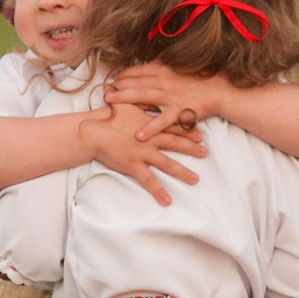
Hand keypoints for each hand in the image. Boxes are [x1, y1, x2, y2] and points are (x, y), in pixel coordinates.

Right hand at [79, 101, 206, 205]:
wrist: (92, 131)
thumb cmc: (107, 115)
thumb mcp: (127, 103)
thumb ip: (143, 101)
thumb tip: (152, 96)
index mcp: (149, 124)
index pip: (172, 126)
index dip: (187, 130)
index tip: (201, 135)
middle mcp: (150, 139)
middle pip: (175, 144)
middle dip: (192, 148)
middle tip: (206, 153)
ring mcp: (143, 153)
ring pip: (167, 163)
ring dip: (183, 172)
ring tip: (196, 179)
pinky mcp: (133, 166)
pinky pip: (149, 181)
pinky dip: (159, 191)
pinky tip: (168, 201)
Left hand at [105, 63, 233, 142]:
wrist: (220, 90)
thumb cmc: (200, 80)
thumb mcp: (181, 69)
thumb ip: (164, 66)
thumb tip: (150, 62)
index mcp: (165, 70)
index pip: (139, 71)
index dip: (124, 74)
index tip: (113, 78)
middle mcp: (165, 81)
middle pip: (137, 82)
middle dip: (118, 86)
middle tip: (103, 90)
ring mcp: (172, 96)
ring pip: (144, 96)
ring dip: (125, 99)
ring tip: (110, 103)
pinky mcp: (180, 111)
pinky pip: (163, 121)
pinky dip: (150, 127)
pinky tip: (138, 134)